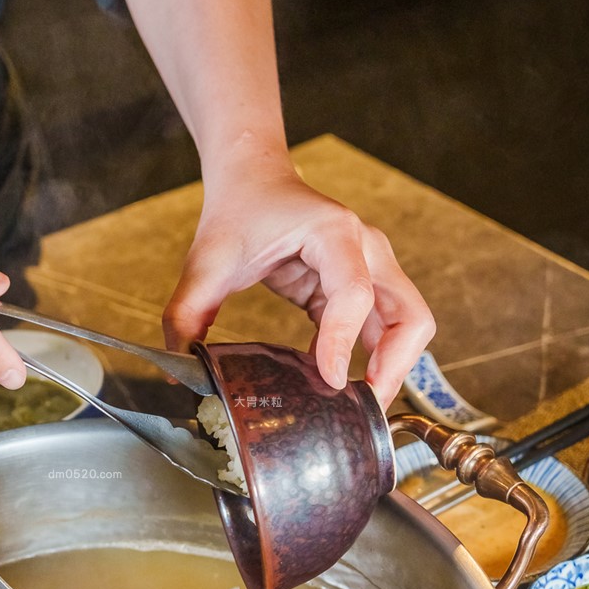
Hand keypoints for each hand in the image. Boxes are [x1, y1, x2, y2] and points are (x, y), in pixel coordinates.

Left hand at [163, 151, 433, 407]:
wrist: (254, 181)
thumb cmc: (238, 212)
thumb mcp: (207, 263)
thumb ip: (187, 314)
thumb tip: (179, 369)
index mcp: (333, 233)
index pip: (355, 293)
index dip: (343, 340)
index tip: (327, 380)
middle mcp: (366, 248)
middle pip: (409, 314)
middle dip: (393, 366)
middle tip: (362, 408)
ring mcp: (372, 267)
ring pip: (409, 324)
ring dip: (392, 367)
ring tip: (357, 404)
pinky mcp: (363, 287)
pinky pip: (383, 329)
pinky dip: (371, 359)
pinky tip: (334, 384)